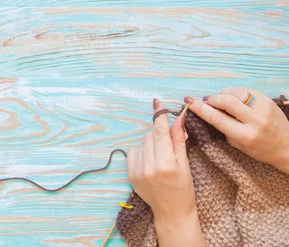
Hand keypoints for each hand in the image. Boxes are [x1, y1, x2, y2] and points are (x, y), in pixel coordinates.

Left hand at [127, 99, 204, 246]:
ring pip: (141, 142)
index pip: (161, 132)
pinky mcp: (129, 173)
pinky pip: (133, 151)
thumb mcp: (185, 163)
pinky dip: (141, 152)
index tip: (157, 102)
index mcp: (166, 163)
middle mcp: (149, 166)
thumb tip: (178, 117)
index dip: (159, 115)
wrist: (171, 211)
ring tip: (159, 157)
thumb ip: (179, 139)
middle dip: (159, 135)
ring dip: (150, 143)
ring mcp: (137, 171)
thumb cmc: (183, 188)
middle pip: (151, 135)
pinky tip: (150, 161)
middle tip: (167, 147)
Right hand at [186, 88, 288, 174]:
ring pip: (236, 92)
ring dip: (223, 94)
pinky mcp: (268, 100)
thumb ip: (224, 127)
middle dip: (212, 98)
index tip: (189, 101)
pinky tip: (234, 98)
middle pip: (226, 101)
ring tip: (220, 99)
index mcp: (244, 135)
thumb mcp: (237, 144)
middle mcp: (255, 121)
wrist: (287, 146)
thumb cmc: (259, 149)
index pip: (217, 118)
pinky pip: (246, 91)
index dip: (200, 108)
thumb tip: (209, 110)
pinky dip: (236, 92)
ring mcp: (263, 109)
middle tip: (205, 100)